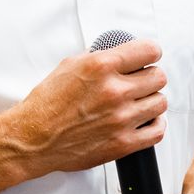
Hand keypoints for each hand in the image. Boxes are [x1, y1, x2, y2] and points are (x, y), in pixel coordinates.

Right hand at [3, 39, 165, 175]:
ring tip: (139, 103)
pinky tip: (143, 121)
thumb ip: (98, 58)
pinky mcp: (123, 143)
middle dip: (150, 77)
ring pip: (160, 103)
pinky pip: (157, 131)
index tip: (149, 57)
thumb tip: (118, 53)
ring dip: (151, 101)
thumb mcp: (69, 66)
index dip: (151, 53)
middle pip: (159, 77)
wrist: (33, 138)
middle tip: (140, 81)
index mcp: (101, 66)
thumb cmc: (47, 104)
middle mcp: (114, 91)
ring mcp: (121, 118)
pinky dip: (154, 125)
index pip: (149, 50)